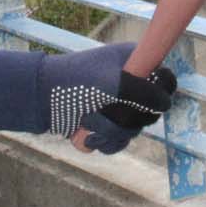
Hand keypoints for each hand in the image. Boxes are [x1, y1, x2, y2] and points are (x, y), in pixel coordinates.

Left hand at [41, 41, 176, 153]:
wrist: (39, 99)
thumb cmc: (76, 83)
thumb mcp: (114, 83)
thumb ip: (144, 93)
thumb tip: (166, 104)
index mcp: (136, 63)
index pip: (165, 80)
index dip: (161, 93)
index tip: (146, 101)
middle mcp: (130, 84)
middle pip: (151, 112)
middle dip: (126, 117)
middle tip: (105, 109)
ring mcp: (119, 106)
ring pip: (134, 131)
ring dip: (110, 131)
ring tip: (88, 121)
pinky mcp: (107, 125)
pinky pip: (119, 142)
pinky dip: (103, 143)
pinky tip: (87, 137)